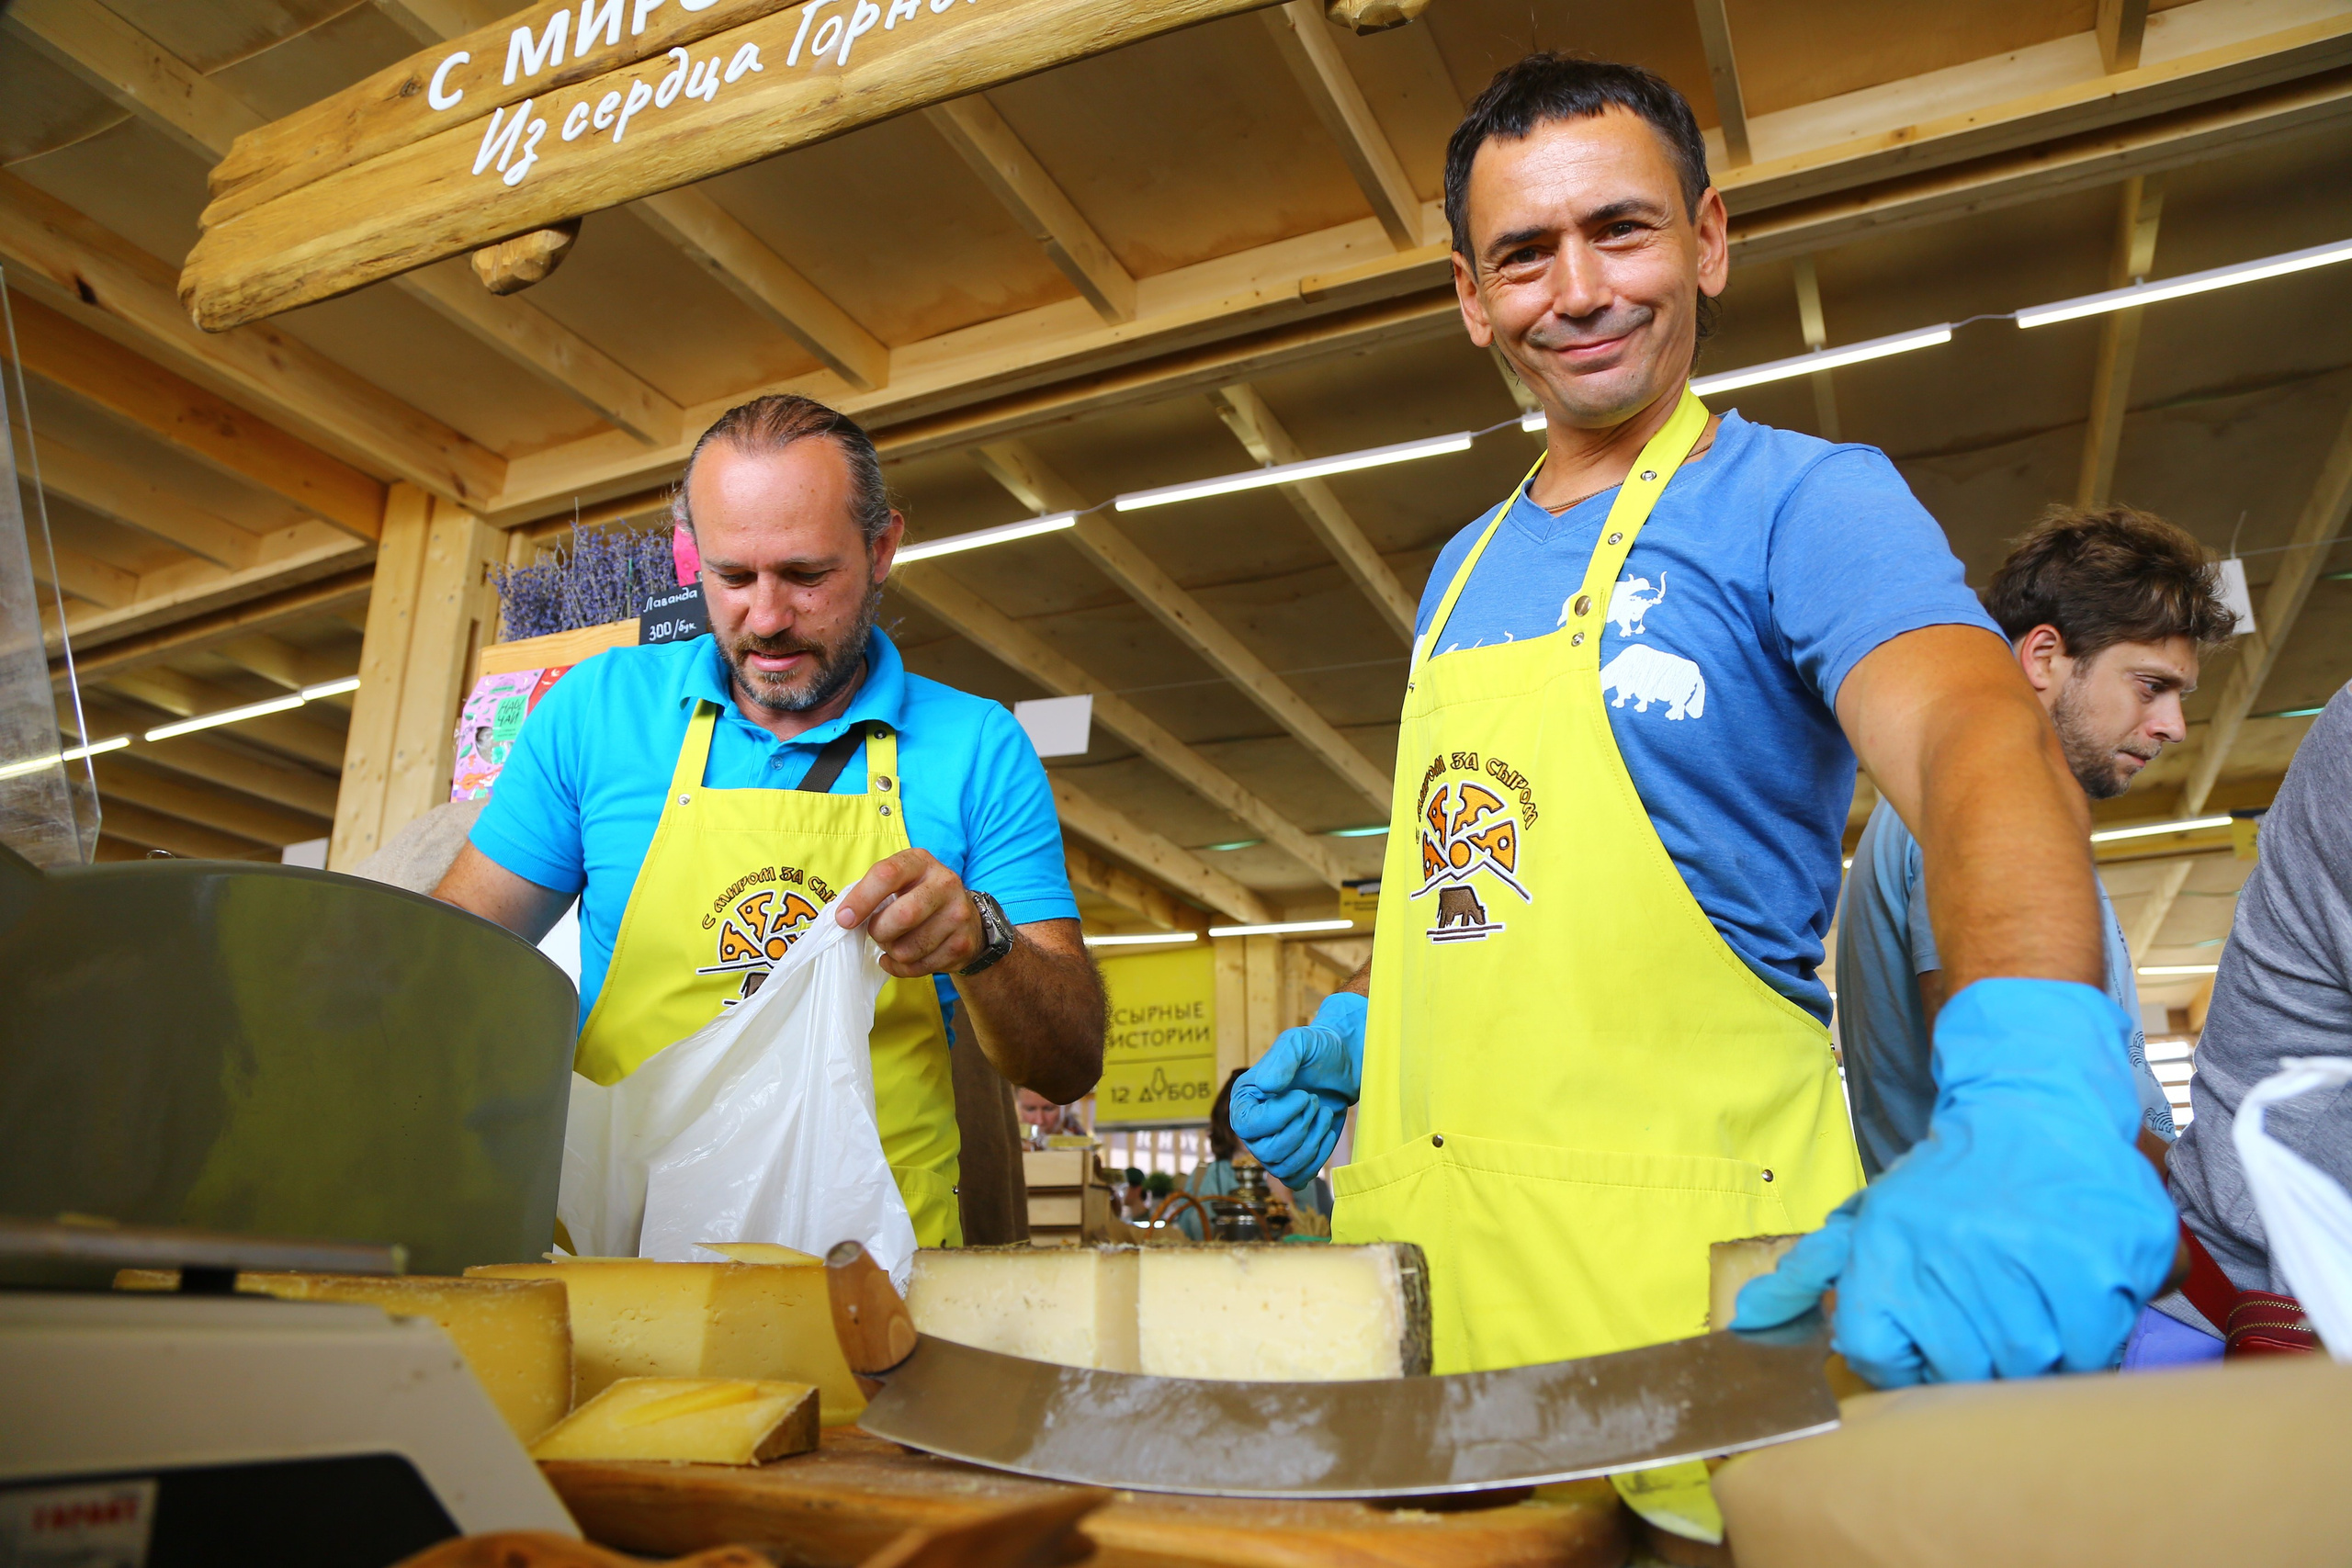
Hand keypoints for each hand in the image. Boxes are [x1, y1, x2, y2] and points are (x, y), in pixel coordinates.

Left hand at [835, 848, 987, 978]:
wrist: (966, 920)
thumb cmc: (917, 897)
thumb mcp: (900, 882)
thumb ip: (873, 891)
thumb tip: (845, 918)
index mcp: (921, 862)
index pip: (887, 875)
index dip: (861, 899)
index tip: (844, 919)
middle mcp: (945, 883)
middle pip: (903, 916)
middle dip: (879, 931)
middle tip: (877, 932)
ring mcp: (958, 915)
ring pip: (908, 948)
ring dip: (891, 951)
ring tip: (895, 942)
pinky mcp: (962, 944)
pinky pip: (918, 967)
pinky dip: (901, 967)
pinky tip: (902, 958)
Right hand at [1230, 992, 1366, 1187]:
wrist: (1344, 1063)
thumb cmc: (1318, 1050)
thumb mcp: (1300, 1042)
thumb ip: (1283, 1059)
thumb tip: (1266, 1086)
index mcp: (1243, 1100)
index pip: (1248, 1127)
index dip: (1279, 1117)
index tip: (1303, 1095)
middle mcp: (1252, 1128)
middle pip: (1268, 1152)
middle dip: (1300, 1129)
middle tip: (1316, 1102)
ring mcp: (1271, 1146)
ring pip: (1284, 1168)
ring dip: (1312, 1143)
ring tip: (1324, 1114)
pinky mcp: (1294, 1157)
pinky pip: (1297, 1178)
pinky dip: (1316, 1160)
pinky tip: (1328, 1133)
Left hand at [1732, 978, 2176, 1383]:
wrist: (2034, 1106)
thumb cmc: (1947, 1182)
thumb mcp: (1869, 1216)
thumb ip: (1809, 1273)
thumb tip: (1748, 1321)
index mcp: (1885, 1247)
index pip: (1877, 1354)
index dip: (1905, 1364)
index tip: (1926, 1347)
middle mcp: (1949, 1254)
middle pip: (1962, 1370)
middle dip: (1976, 1359)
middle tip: (1988, 1322)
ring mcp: (2025, 1259)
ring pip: (2028, 1364)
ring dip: (2034, 1350)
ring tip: (2029, 1300)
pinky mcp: (2095, 1263)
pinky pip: (2088, 1345)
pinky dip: (2085, 1335)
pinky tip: (2071, 1294)